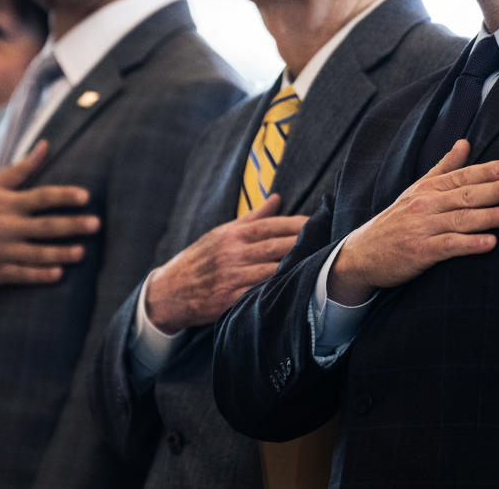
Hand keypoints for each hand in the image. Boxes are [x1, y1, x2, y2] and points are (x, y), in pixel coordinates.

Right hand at [0, 140, 100, 293]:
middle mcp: (4, 226)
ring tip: (82, 252)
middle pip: (44, 226)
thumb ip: (21, 168)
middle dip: (71, 225)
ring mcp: (0, 251)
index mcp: (6, 204)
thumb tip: (46, 145)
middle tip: (96, 224)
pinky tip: (58, 272)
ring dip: (61, 253)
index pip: (41, 197)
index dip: (64, 196)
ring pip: (37, 253)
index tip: (86, 196)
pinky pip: (22, 274)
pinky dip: (40, 274)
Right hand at [144, 194, 306, 334]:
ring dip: (296, 266)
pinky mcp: (230, 300)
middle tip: (329, 239)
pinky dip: (277, 289)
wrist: (169, 291)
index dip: (297, 223)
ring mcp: (231, 277)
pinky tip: (296, 287)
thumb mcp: (221, 233)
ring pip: (272, 270)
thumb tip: (276, 198)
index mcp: (232, 235)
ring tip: (320, 263)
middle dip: (304, 242)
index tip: (318, 221)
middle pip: (276, 246)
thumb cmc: (199, 259)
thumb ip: (252, 218)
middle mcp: (232, 254)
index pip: (271, 225)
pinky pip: (259, 293)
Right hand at [327, 139, 498, 305]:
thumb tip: (465, 142)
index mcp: (427, 189)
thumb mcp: (417, 190)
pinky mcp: (420, 252)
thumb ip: (444, 167)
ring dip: (488, 217)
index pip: (459, 176)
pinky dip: (469, 245)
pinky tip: (490, 243)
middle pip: (464, 196)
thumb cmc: (396, 220)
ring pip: (460, 220)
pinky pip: (448, 247)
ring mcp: (422, 228)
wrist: (362, 253)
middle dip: (493, 191)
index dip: (484, 172)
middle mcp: (425, 205)